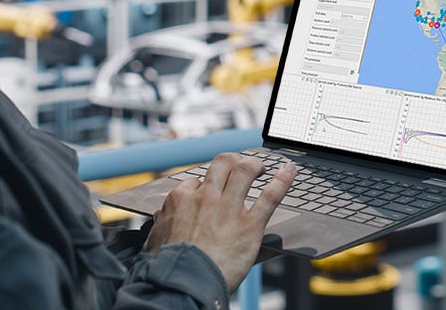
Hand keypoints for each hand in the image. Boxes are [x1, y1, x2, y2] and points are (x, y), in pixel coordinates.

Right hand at [143, 153, 295, 289]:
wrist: (183, 284)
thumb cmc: (168, 267)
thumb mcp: (156, 240)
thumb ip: (162, 224)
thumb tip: (161, 216)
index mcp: (181, 200)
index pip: (195, 181)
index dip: (204, 184)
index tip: (210, 189)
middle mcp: (206, 198)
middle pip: (222, 164)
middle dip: (233, 161)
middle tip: (239, 166)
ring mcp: (229, 209)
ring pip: (245, 171)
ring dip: (255, 165)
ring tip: (261, 167)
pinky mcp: (250, 225)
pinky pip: (270, 196)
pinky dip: (283, 180)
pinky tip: (290, 171)